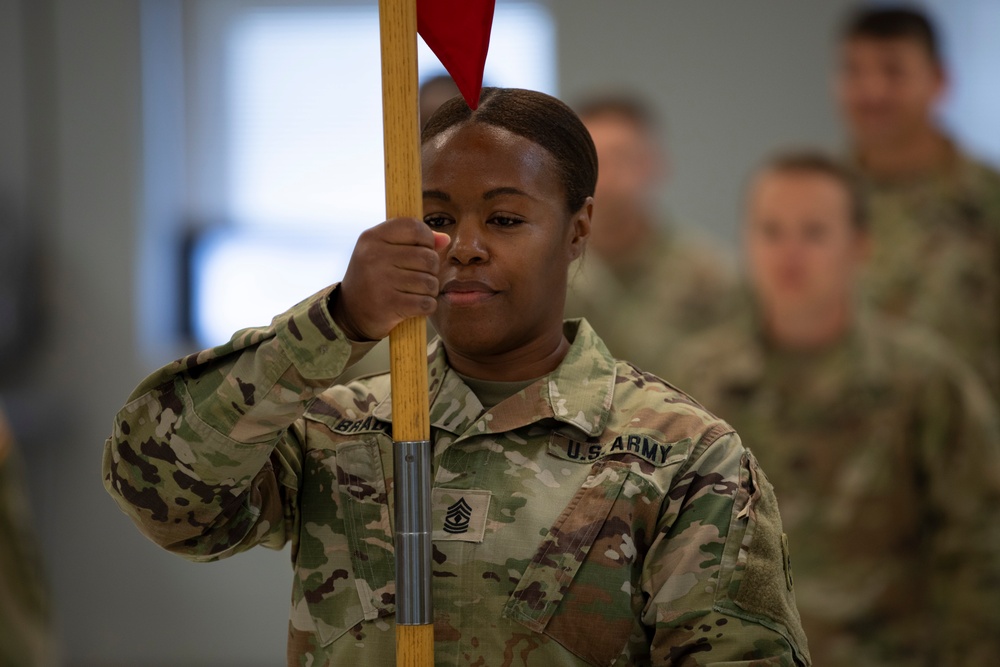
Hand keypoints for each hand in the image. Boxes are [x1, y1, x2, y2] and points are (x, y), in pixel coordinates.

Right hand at [333, 217, 449, 340]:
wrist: (350, 312)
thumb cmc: (374, 277)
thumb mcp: (384, 251)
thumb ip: (414, 241)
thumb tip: (444, 239)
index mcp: (372, 237)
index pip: (414, 227)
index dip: (427, 239)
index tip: (423, 249)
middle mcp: (374, 256)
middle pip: (428, 257)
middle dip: (431, 269)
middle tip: (418, 276)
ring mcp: (380, 281)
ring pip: (430, 282)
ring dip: (429, 290)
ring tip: (415, 291)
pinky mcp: (389, 305)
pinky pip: (426, 303)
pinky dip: (426, 306)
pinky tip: (414, 305)